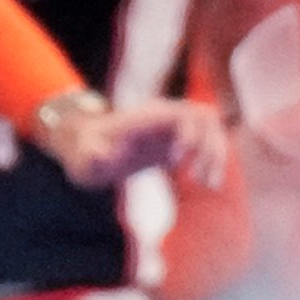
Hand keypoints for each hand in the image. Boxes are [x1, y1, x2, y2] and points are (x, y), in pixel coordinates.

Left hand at [39, 96, 227, 188]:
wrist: (84, 148)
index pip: (184, 115)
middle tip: (197, 181)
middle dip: (210, 148)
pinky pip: (207, 141)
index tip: (174, 166)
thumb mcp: (83, 158)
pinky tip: (207, 184)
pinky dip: (213, 160)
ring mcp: (171, 126)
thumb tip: (100, 155)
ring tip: (209, 185)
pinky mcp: (176, 140)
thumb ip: (90, 156)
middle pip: (206, 118)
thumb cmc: (83, 153)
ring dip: (217, 155)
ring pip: (212, 128)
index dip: (190, 138)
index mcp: (146, 116)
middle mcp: (163, 116)